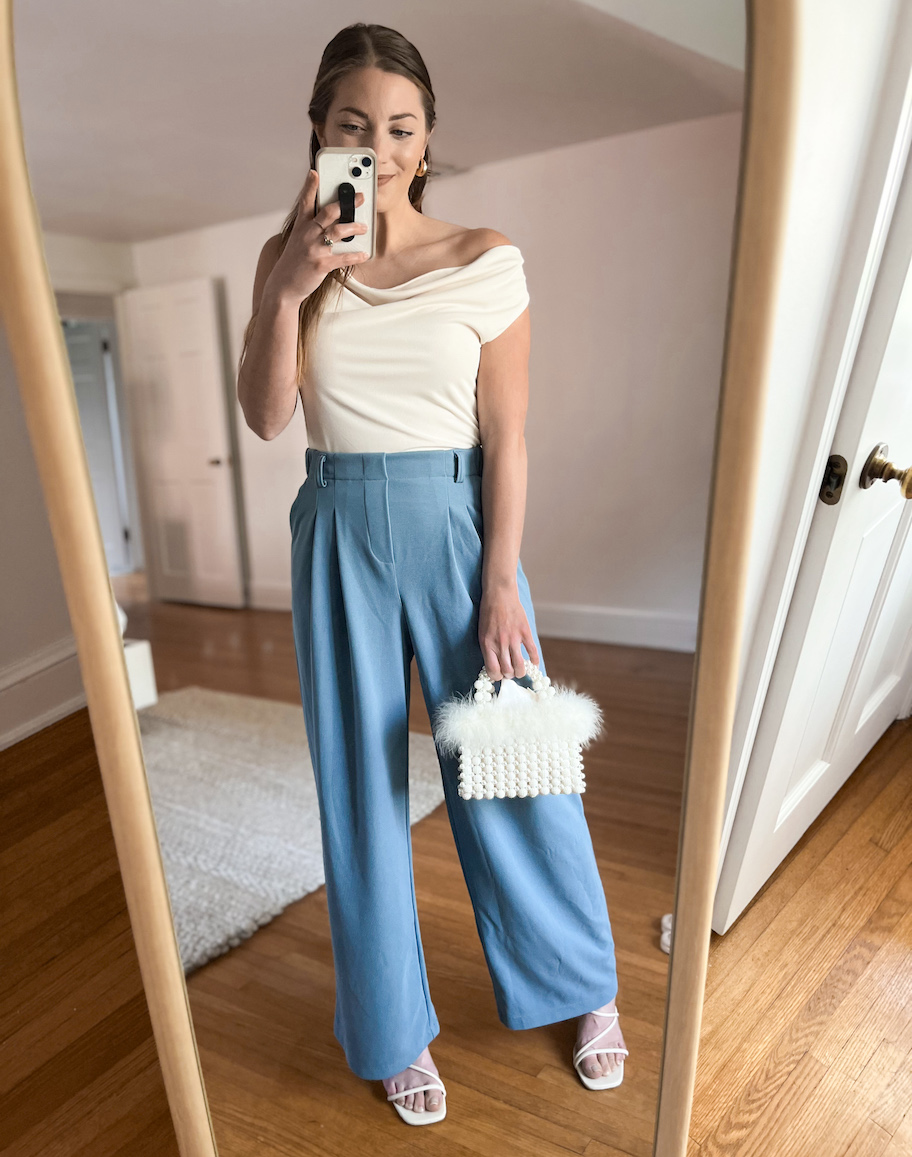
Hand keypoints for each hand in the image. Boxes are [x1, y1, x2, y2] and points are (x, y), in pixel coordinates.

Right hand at [265, 168, 369, 303]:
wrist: (283, 287)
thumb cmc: (293, 263)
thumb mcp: (298, 241)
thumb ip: (311, 229)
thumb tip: (332, 222)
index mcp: (301, 227)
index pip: (305, 202)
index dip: (310, 186)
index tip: (315, 173)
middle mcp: (307, 234)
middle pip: (328, 212)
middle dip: (346, 203)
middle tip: (359, 197)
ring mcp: (314, 249)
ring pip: (338, 231)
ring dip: (354, 227)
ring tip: (364, 227)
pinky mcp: (321, 264)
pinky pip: (343, 257)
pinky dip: (356, 255)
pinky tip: (364, 254)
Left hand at [478, 584, 539, 679]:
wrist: (499, 594)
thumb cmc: (488, 613)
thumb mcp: (482, 633)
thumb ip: (488, 648)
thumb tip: (494, 665)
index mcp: (487, 644)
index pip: (493, 670)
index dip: (497, 677)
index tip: (499, 675)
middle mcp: (500, 643)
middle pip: (507, 671)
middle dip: (509, 675)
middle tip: (510, 672)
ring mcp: (514, 638)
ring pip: (520, 666)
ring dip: (520, 672)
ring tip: (520, 670)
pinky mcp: (525, 632)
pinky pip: (532, 651)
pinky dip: (534, 661)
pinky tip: (534, 664)